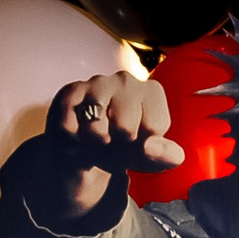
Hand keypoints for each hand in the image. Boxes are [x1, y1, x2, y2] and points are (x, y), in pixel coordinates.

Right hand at [38, 72, 182, 222]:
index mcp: (152, 91)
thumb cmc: (128, 147)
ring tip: (100, 136)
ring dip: (97, 142)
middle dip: (120, 144)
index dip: (146, 144)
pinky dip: (75, 140)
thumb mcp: (155, 157)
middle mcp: (126, 80)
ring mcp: (96, 83)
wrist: (89, 147)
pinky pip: (71, 128)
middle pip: (125, 128)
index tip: (140, 139)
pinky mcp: (69, 93)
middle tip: (117, 138)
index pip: (154, 127)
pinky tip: (81, 132)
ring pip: (97, 128)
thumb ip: (168, 156)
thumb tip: (150, 147)